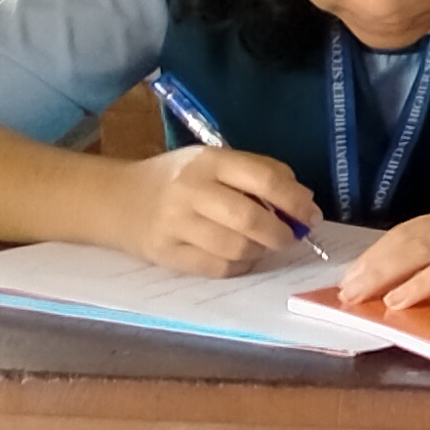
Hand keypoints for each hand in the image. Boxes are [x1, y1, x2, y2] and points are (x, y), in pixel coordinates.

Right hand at [114, 145, 320, 276]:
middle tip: (292, 237)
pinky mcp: (167, 254)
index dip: (295, 201)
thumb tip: (304, 200)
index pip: (264, 180)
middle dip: (282, 234)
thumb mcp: (215, 161)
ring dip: (262, 251)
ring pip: (237, 248)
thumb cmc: (178, 178)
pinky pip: (217, 268)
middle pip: (251, 220)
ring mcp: (176, 225)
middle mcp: (191, 191)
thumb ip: (260, 173)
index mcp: (209, 161)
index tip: (311, 215)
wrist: (118, 200)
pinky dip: (240, 266)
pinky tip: (242, 257)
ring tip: (264, 245)